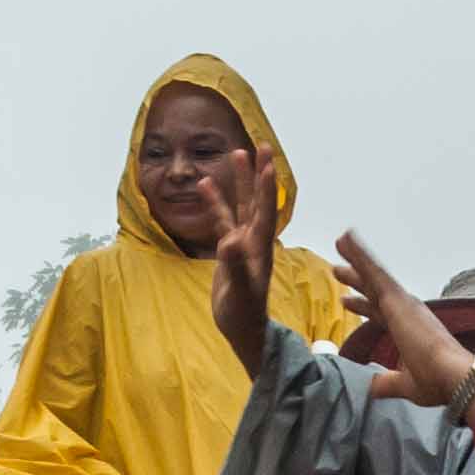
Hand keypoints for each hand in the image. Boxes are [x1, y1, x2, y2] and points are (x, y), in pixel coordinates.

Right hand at [206, 145, 284, 372]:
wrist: (242, 328)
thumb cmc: (243, 313)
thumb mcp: (239, 290)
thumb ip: (235, 265)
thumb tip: (232, 240)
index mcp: (260, 247)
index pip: (265, 211)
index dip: (267, 188)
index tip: (268, 163)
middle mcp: (255, 240)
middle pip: (259, 200)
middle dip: (259, 173)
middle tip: (261, 145)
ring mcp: (243, 243)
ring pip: (242, 206)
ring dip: (240, 181)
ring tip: (235, 153)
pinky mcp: (231, 250)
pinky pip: (223, 220)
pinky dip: (216, 202)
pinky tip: (205, 185)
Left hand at [329, 231, 474, 407]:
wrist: (455, 377)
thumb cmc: (438, 383)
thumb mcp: (404, 384)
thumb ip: (386, 383)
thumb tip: (370, 388)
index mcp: (410, 330)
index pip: (381, 314)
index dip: (363, 307)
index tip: (346, 301)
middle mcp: (408, 312)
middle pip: (376, 291)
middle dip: (357, 280)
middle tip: (338, 270)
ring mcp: (403, 303)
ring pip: (374, 276)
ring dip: (357, 259)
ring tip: (341, 241)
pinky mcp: (397, 299)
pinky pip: (374, 272)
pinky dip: (359, 255)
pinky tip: (346, 240)